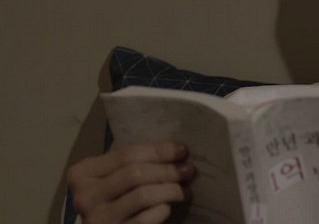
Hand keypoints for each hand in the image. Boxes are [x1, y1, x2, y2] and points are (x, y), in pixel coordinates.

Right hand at [67, 141, 193, 223]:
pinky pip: (145, 218)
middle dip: (168, 170)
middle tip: (188, 170)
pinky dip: (162, 210)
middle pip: (135, 173)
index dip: (159, 150)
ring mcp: (97, 219)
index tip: (182, 150)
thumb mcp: (116, 176)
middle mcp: (84, 196)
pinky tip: (168, 208)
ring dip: (170, 190)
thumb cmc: (115, 198)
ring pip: (142, 195)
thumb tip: (176, 149)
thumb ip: (134, 162)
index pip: (126, 154)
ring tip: (184, 190)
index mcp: (82, 173)